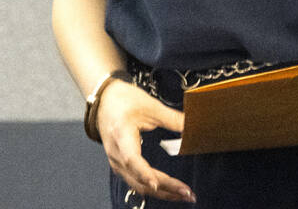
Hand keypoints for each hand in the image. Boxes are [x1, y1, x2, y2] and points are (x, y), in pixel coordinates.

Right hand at [96, 81, 195, 202]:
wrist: (104, 102)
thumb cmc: (125, 101)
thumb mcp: (151, 106)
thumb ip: (172, 118)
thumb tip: (193, 127)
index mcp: (121, 136)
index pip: (131, 159)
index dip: (144, 173)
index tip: (157, 184)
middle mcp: (116, 154)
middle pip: (138, 179)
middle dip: (164, 189)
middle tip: (188, 193)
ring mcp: (117, 162)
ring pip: (138, 185)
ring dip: (161, 192)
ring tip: (183, 195)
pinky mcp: (121, 165)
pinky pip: (136, 182)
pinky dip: (153, 188)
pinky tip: (169, 191)